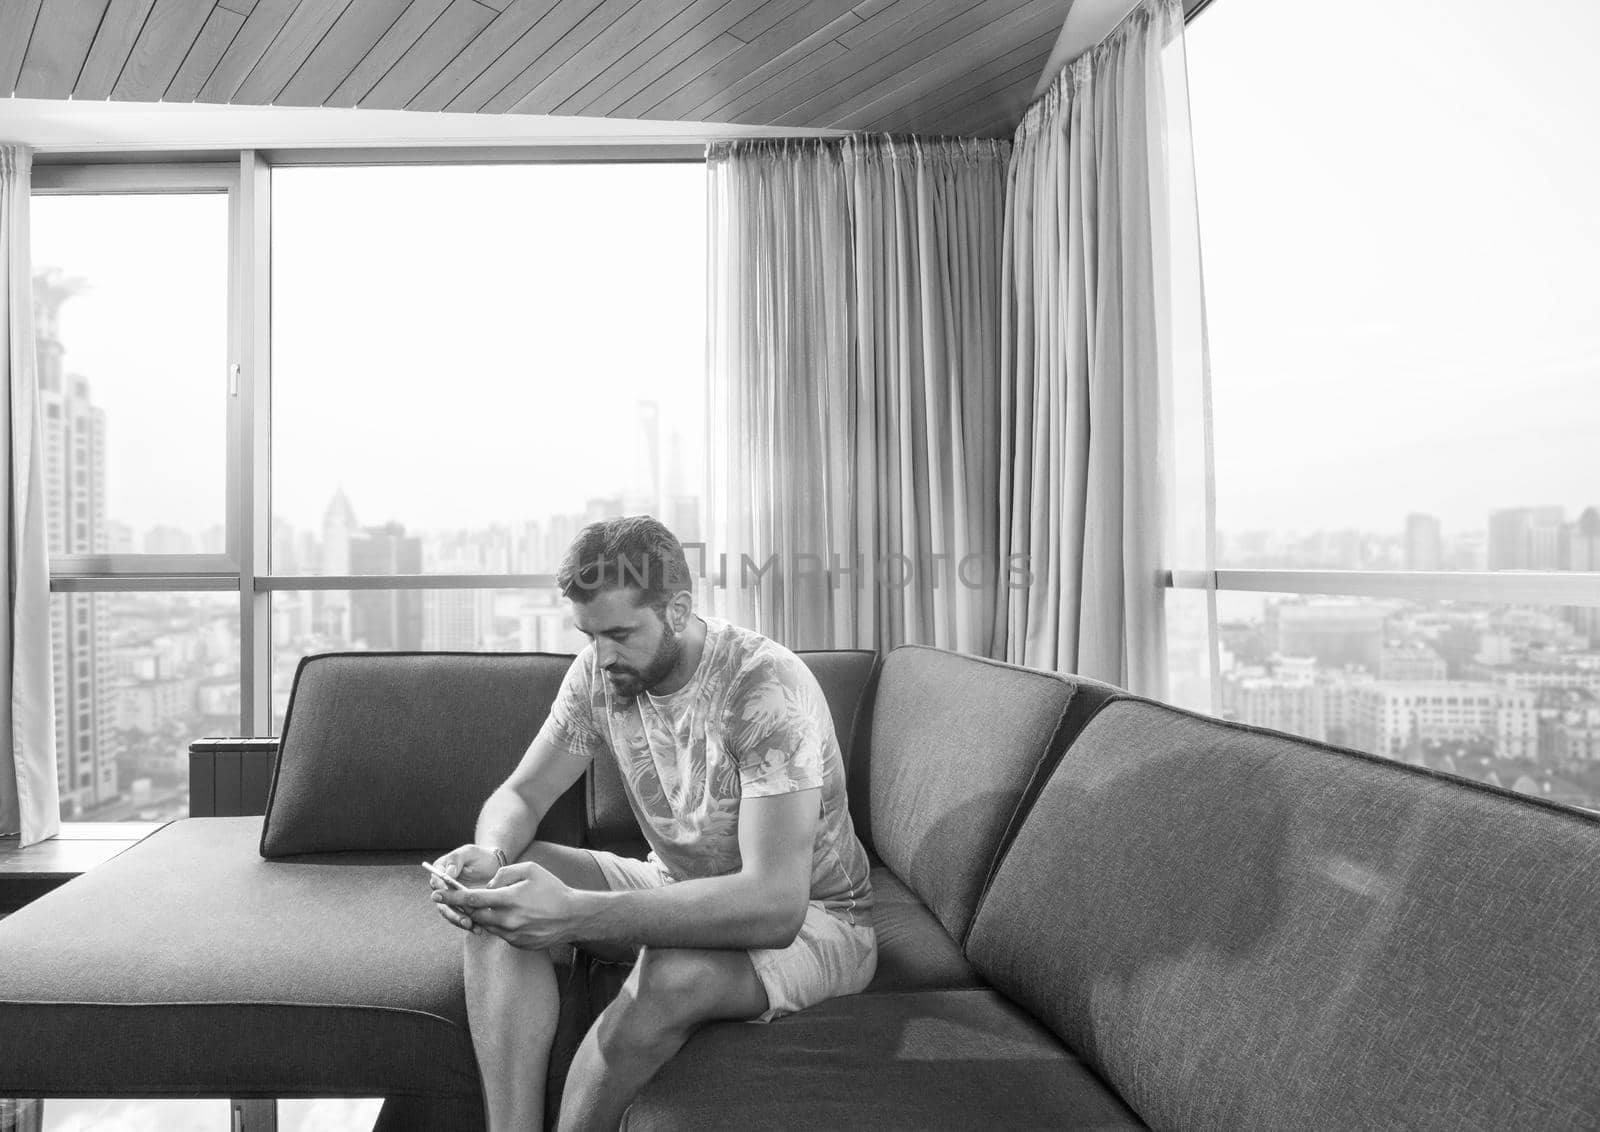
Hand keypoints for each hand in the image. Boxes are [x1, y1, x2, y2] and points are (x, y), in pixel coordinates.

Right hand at [427, 844, 503, 932]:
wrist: (495, 866)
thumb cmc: (480, 856)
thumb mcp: (469, 852)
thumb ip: (456, 860)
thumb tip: (448, 873)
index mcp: (441, 872)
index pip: (436, 882)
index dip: (440, 890)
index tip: (448, 894)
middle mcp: (444, 889)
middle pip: (442, 903)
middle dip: (451, 912)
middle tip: (462, 917)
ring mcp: (453, 900)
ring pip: (452, 913)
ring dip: (459, 921)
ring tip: (471, 926)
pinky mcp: (464, 908)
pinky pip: (464, 918)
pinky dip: (470, 925)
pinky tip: (479, 930)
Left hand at [434, 861, 576, 949]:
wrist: (573, 916)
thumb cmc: (552, 889)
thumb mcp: (530, 869)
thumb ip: (504, 874)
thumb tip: (488, 886)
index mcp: (509, 899)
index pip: (472, 899)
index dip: (451, 897)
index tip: (437, 894)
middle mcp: (508, 920)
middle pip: (474, 915)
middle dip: (463, 908)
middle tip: (457, 899)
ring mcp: (512, 934)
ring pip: (486, 925)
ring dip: (483, 916)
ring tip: (496, 906)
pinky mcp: (517, 944)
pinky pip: (500, 933)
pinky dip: (499, 924)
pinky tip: (513, 916)